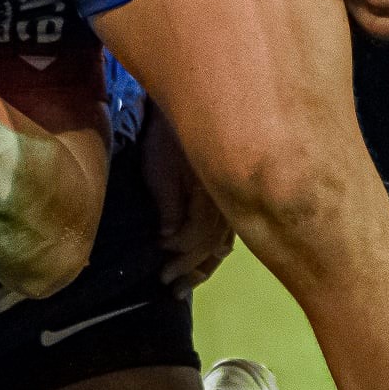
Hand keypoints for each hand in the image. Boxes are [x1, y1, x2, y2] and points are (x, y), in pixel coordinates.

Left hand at [144, 114, 233, 294]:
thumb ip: (169, 204)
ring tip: (186, 284)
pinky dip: (219, 249)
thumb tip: (170, 238)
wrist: (191, 105)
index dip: (178, 254)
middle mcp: (226, 205)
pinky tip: (216, 257)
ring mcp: (230, 202)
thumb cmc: (166, 137)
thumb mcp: (160, 169)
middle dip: (189, 268)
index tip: (158, 258)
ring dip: (204, 266)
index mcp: (208, 198)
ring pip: (222, 243)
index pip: (197, 239)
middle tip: (167, 284)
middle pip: (212, 247)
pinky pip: (229, 232)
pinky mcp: (227, 197)